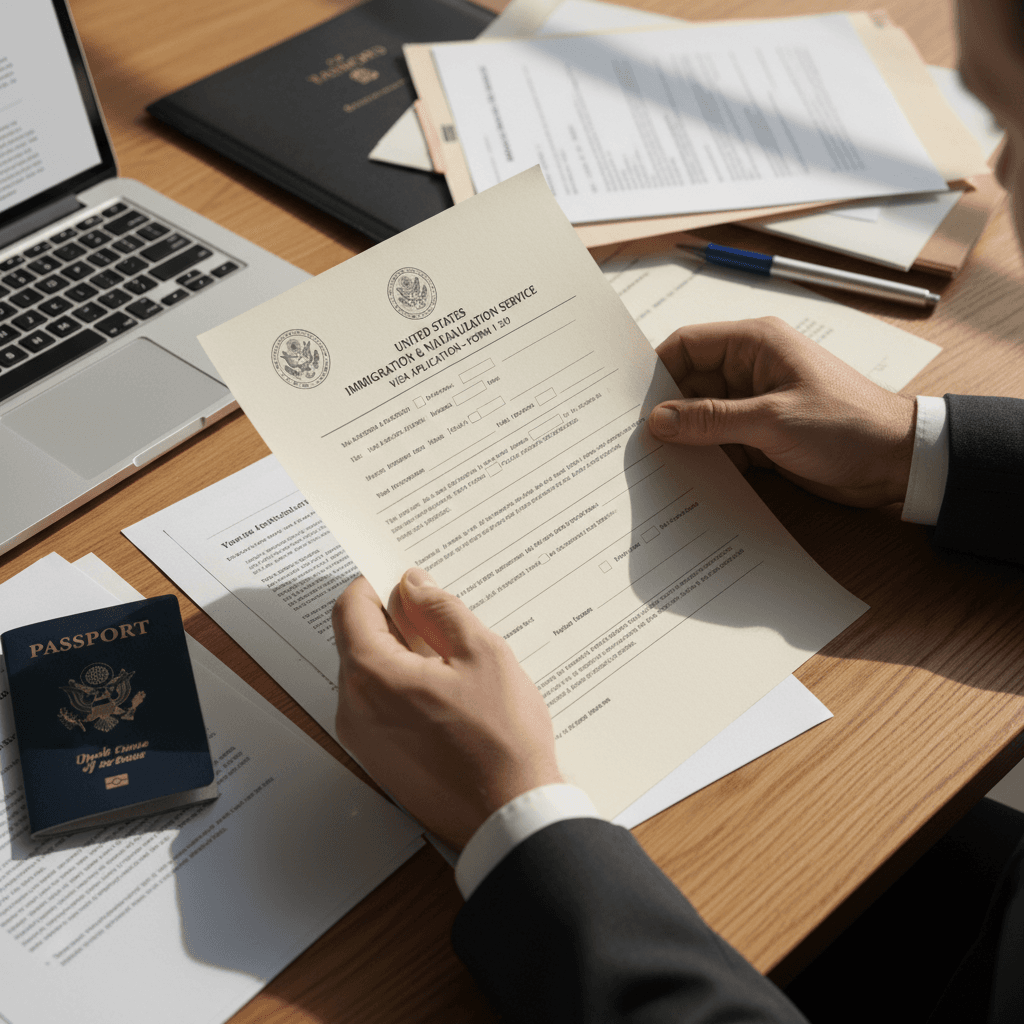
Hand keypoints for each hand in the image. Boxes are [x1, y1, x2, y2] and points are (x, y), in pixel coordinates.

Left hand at [332, 569, 560, 850]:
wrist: (509, 816)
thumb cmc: (502, 738)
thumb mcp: (482, 653)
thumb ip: (440, 610)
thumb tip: (413, 585)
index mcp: (372, 675)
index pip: (350, 607)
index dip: (378, 585)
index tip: (409, 584)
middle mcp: (353, 708)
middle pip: (356, 640)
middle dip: (393, 621)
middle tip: (442, 622)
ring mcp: (361, 739)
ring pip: (368, 674)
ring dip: (400, 656)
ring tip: (454, 663)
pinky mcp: (377, 761)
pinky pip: (377, 707)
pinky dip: (402, 689)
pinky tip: (448, 696)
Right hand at [648, 317, 915, 507]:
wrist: (898, 463)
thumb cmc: (846, 426)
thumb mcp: (772, 420)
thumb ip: (711, 419)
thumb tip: (658, 421)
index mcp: (754, 344)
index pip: (687, 345)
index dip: (654, 371)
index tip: (625, 401)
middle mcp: (750, 369)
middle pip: (688, 384)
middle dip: (665, 411)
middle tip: (630, 439)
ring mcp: (754, 403)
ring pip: (701, 416)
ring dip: (683, 438)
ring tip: (649, 461)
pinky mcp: (760, 435)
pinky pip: (719, 441)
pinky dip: (703, 456)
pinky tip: (681, 475)